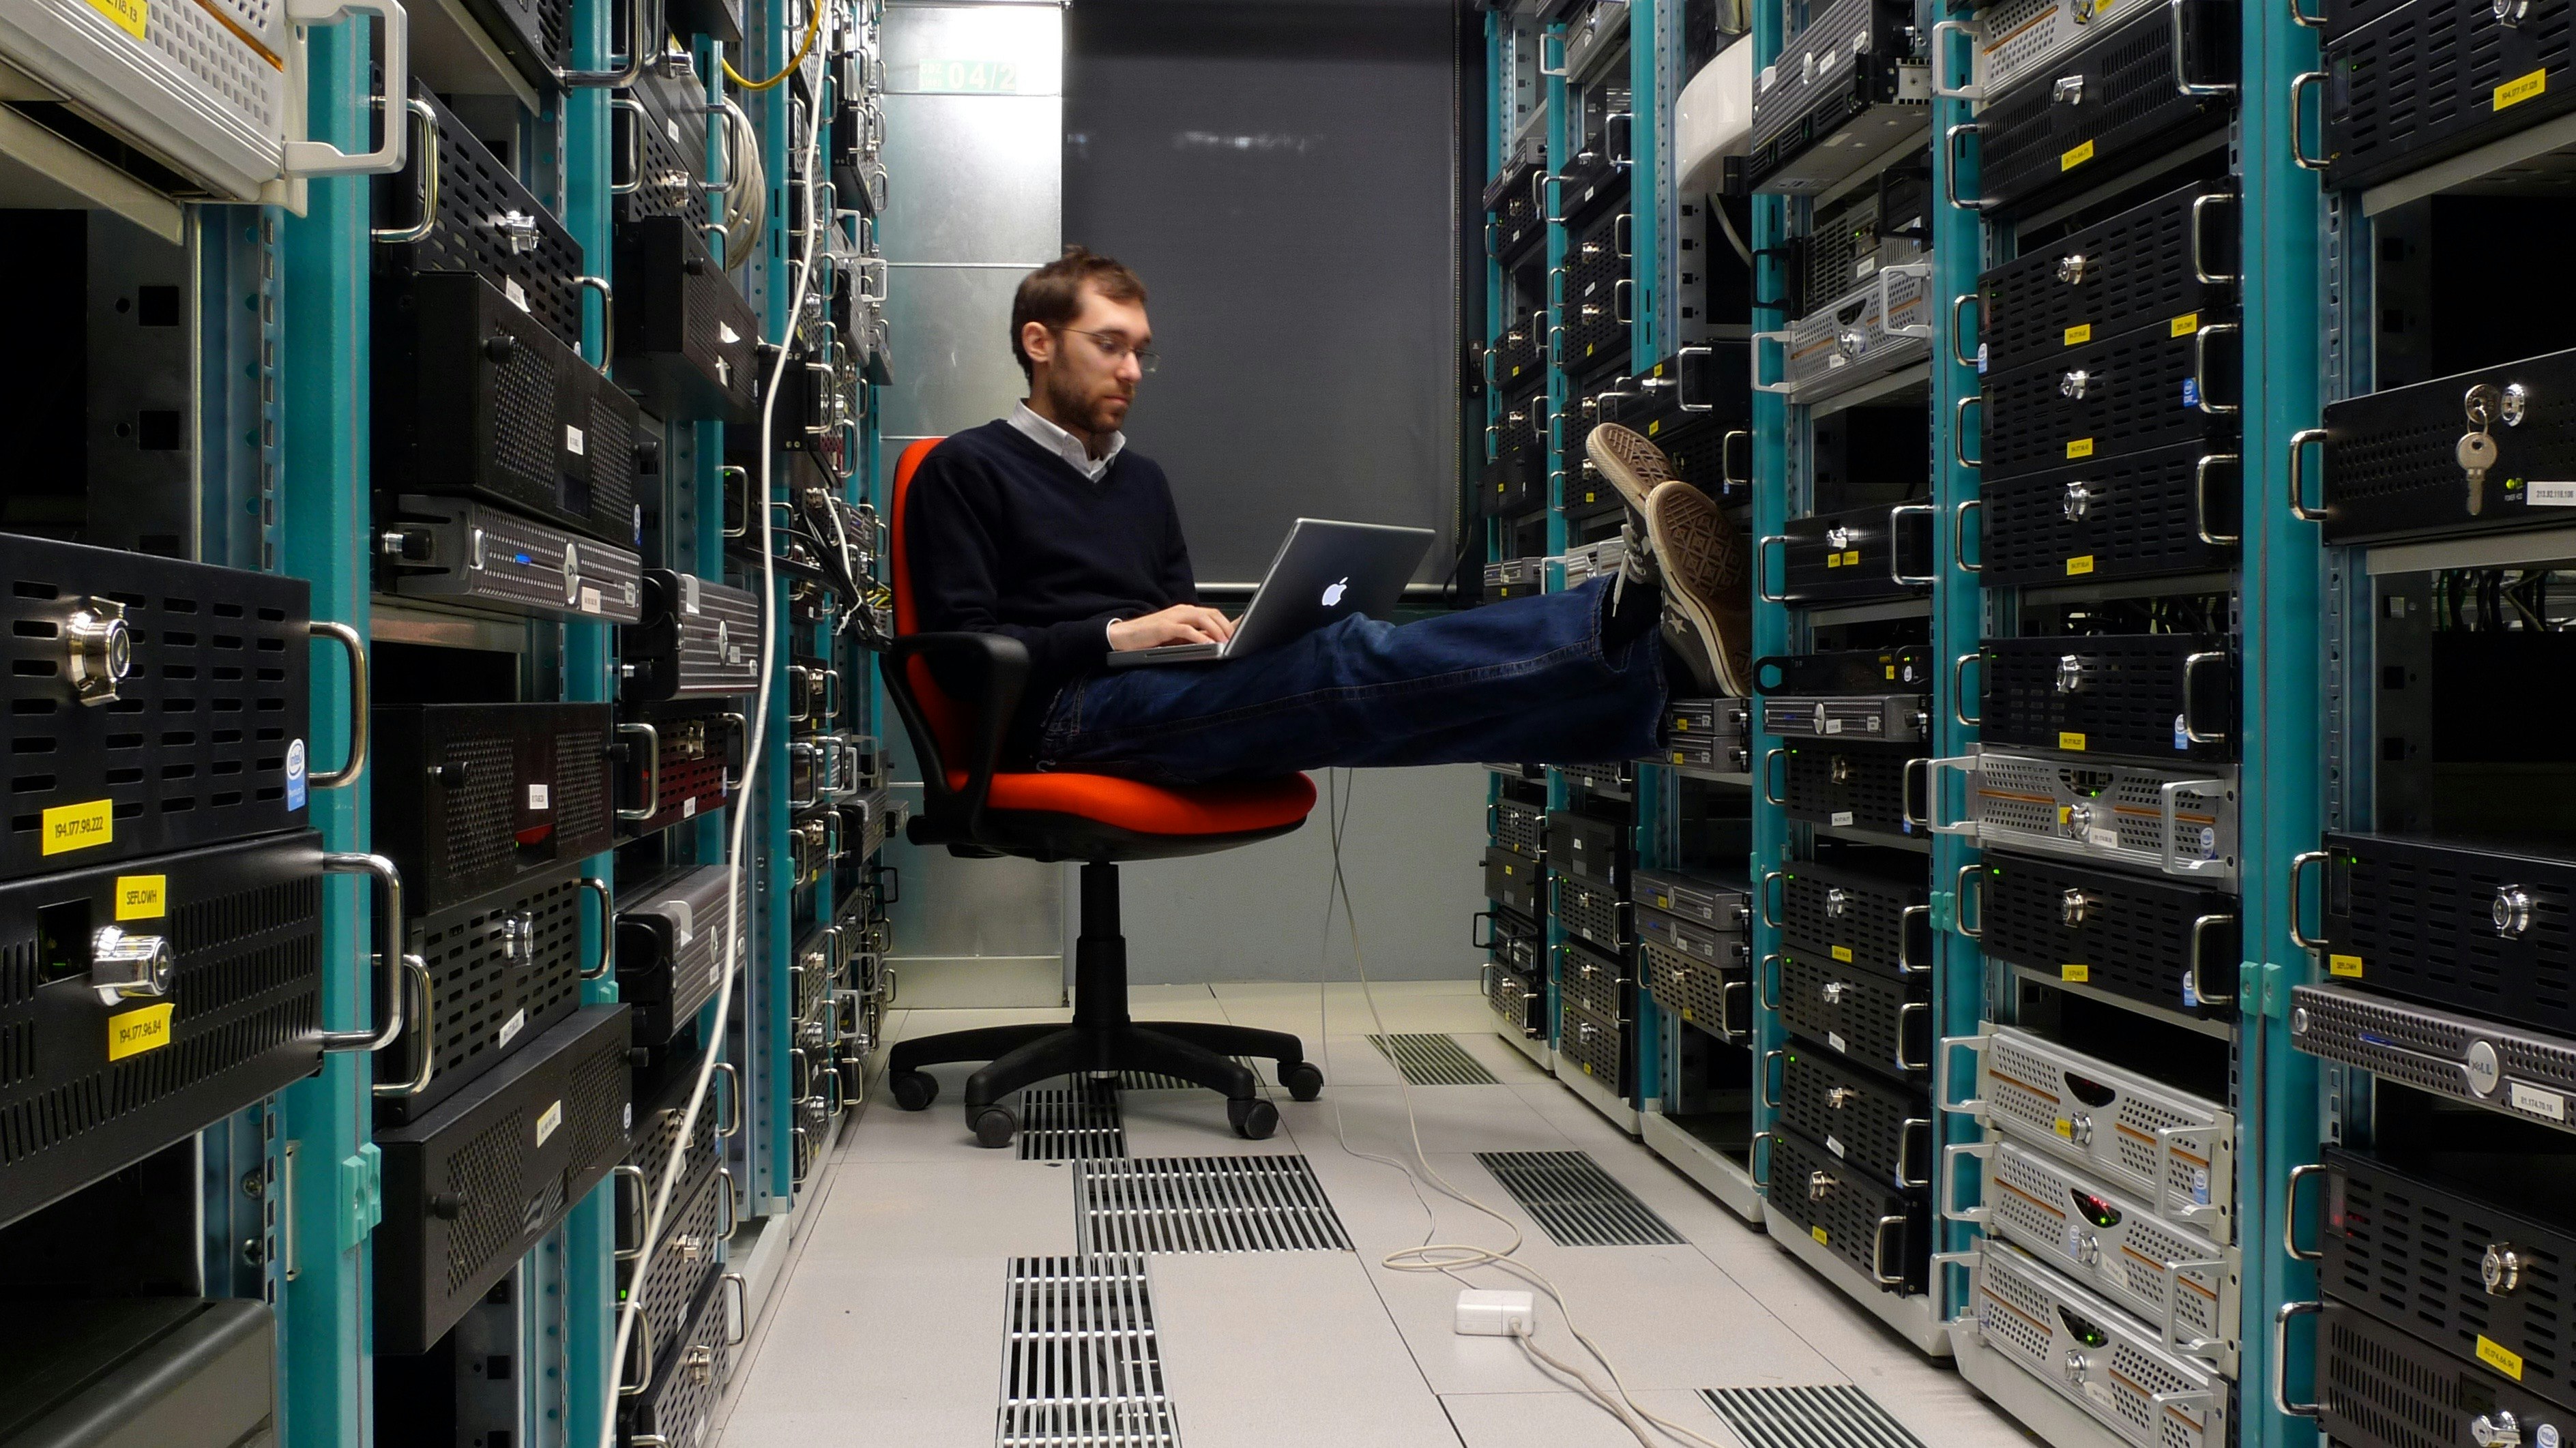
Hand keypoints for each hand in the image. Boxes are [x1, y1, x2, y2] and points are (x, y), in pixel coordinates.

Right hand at [1109, 604, 1234, 651]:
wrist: (1125, 635)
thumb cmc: (1150, 636)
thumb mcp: (1176, 635)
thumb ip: (1193, 635)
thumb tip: (1213, 642)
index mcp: (1185, 611)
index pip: (1212, 613)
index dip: (1227, 622)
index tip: (1238, 634)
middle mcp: (1181, 611)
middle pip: (1211, 614)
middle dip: (1226, 627)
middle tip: (1235, 640)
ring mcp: (1173, 617)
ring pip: (1202, 619)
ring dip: (1216, 631)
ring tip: (1225, 642)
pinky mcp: (1165, 627)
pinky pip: (1186, 630)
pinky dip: (1199, 637)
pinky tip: (1207, 645)